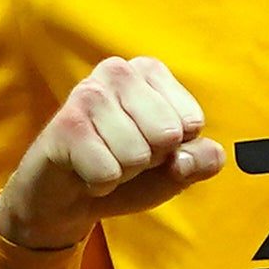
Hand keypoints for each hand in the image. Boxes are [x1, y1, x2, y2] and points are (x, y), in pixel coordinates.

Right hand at [0, 54, 222, 251]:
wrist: (66, 197)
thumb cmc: (125, 170)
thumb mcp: (177, 168)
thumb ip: (203, 160)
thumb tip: (188, 157)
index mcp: (150, 71)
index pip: (192, 122)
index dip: (175, 148)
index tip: (148, 145)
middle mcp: (118, 71)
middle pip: (167, 135)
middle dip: (149, 160)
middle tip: (122, 155)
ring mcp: (88, 94)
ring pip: (136, 155)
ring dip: (123, 172)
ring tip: (103, 160)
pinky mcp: (65, 125)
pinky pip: (107, 171)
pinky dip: (100, 183)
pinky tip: (84, 171)